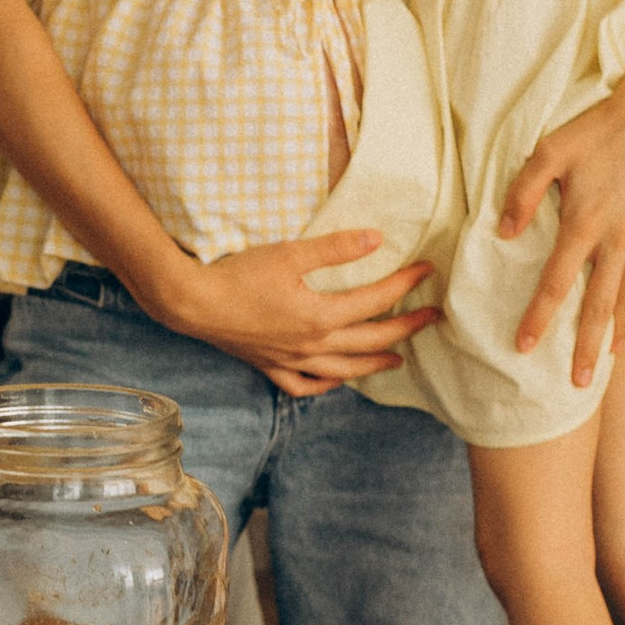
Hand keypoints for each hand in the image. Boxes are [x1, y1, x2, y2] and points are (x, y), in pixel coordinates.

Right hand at [158, 230, 438, 395]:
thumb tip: (376, 239)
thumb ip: (335, 249)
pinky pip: (305, 385)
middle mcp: (312, 345)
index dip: (405, 284)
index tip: (428, 270)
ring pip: (344, 371)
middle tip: (433, 318)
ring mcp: (291, 360)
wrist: (192, 303)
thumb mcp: (289, 253)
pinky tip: (337, 380)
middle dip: (406, 328)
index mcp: (320, 316)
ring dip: (375, 364)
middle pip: (370, 341)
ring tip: (398, 360)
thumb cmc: (238, 275)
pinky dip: (325, 385)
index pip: (375, 301)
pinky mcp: (270, 365)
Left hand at [497, 59, 624, 386]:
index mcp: (585, 222)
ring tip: (605, 365)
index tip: (524, 348)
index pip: (556, 283)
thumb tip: (503, 233)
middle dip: (586, 348)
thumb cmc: (595, 129)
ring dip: (615, 334)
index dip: (540, 318)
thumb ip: (524, 193)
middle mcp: (617, 238)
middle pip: (598, 305)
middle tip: (577, 385)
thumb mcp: (549, 151)